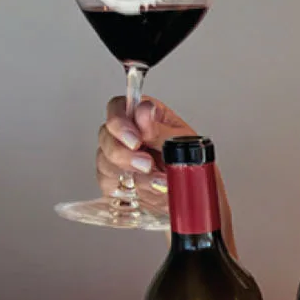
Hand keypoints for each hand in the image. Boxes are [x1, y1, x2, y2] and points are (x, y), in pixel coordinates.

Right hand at [96, 96, 197, 214]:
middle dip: (124, 152)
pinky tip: (152, 189)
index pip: (117, 108)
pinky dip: (133, 189)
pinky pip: (110, 185)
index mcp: (142, 117)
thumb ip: (159, 128)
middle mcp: (125, 136)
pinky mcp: (114, 183)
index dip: (120, 121)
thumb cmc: (189, 161)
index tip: (136, 139)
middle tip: (146, 163)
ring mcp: (117, 160)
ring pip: (105, 161)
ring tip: (159, 181)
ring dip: (133, 173)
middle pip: (106, 136)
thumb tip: (144, 111)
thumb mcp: (182, 141)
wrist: (193, 191)